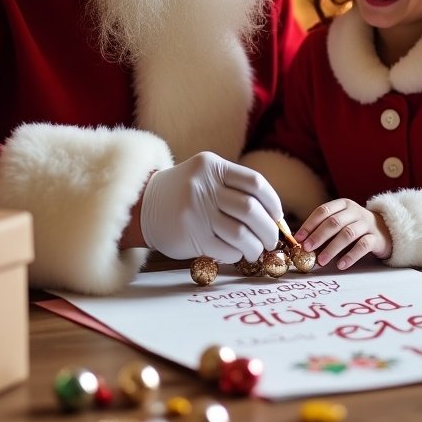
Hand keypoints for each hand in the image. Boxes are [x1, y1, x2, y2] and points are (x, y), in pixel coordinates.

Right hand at [140, 152, 282, 261]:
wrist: (144, 207)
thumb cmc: (185, 193)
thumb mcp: (205, 177)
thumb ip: (234, 188)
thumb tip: (273, 217)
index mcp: (212, 167)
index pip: (255, 183)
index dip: (273, 202)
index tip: (277, 216)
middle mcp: (203, 186)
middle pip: (251, 209)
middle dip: (268, 229)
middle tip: (271, 239)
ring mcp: (196, 211)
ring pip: (241, 232)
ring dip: (255, 246)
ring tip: (256, 250)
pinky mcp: (191, 235)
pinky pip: (226, 249)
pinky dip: (237, 254)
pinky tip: (235, 253)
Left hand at [295, 199, 391, 270]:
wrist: (386, 231)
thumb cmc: (355, 228)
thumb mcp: (341, 223)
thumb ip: (324, 231)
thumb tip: (301, 244)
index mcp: (343, 205)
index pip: (323, 211)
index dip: (309, 224)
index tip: (298, 238)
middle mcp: (355, 212)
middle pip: (334, 222)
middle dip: (318, 236)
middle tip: (307, 249)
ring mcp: (367, 224)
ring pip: (347, 234)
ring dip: (332, 248)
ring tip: (321, 261)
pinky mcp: (376, 238)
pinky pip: (363, 246)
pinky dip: (350, 256)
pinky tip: (341, 265)